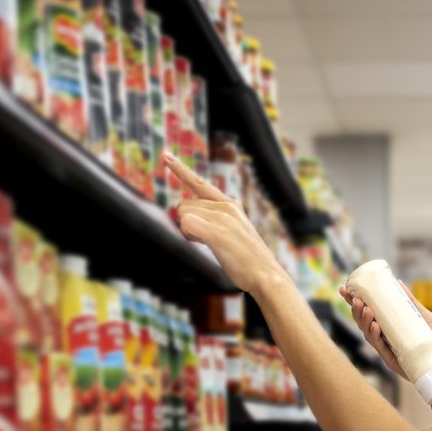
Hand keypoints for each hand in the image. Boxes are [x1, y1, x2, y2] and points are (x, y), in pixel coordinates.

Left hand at [162, 151, 281, 295]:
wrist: (266, 275)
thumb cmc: (247, 260)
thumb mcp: (231, 233)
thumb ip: (211, 221)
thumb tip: (184, 217)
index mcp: (231, 204)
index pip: (200, 183)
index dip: (181, 170)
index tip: (165, 155)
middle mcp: (226, 206)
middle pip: (184, 205)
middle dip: (187, 223)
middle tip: (209, 240)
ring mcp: (222, 217)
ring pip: (183, 214)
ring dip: (189, 233)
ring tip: (214, 245)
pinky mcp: (217, 231)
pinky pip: (186, 224)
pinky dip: (190, 234)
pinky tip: (206, 243)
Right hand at [338, 281, 431, 378]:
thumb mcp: (426, 318)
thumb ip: (412, 303)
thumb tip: (398, 283)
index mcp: (391, 325)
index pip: (369, 311)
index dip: (355, 300)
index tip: (345, 288)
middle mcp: (386, 337)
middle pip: (364, 321)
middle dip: (356, 309)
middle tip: (353, 298)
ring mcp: (388, 348)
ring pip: (368, 333)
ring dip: (364, 320)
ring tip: (365, 308)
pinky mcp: (392, 360)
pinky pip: (379, 346)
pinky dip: (375, 335)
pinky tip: (374, 325)